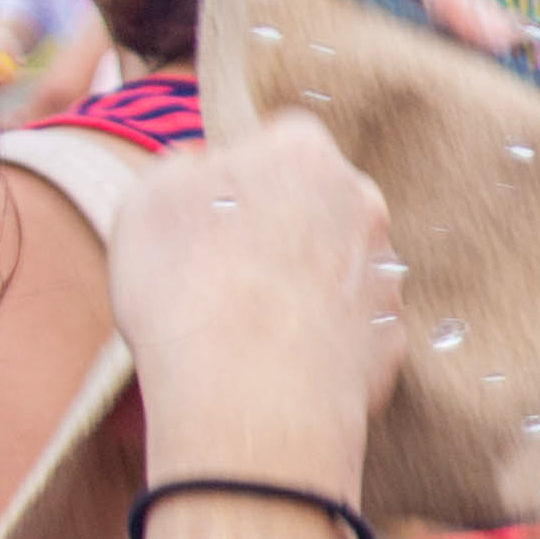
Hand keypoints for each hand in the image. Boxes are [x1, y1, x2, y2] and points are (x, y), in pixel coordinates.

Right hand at [111, 116, 400, 480]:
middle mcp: (361, 202)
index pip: (279, 139)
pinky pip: (352, 328)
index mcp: (304, 152)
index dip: (240, 174)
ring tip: (249, 326)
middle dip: (282, 225)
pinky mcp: (391, 340)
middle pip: (318, 200)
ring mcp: (385, 274)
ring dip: (304, 282)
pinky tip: (280, 363)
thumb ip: (181, 165)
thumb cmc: (189, 287)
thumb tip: (202, 165)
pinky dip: (322, 340)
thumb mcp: (148, 199)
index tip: (211, 213)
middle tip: (227, 270)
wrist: (250, 398)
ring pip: (339, 264)